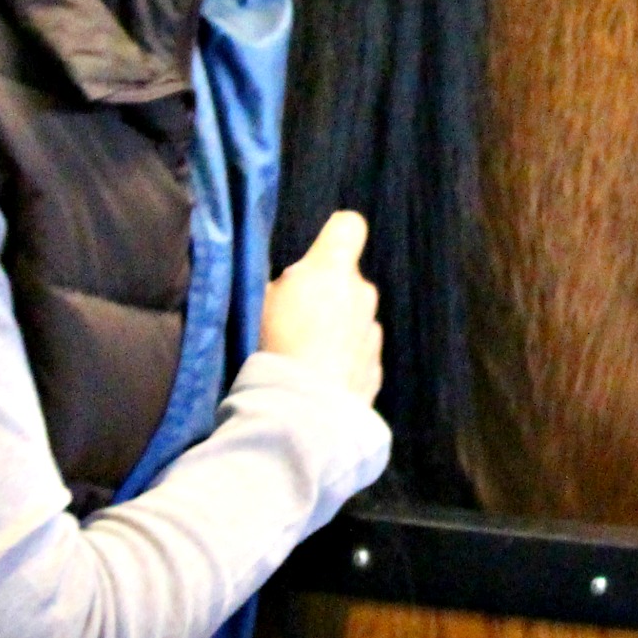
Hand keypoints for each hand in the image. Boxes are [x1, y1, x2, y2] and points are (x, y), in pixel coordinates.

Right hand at [262, 210, 383, 402]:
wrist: (304, 410)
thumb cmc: (275, 345)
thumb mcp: (262, 300)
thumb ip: (287, 284)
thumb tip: (294, 284)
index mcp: (333, 269)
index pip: (349, 226)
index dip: (335, 237)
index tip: (318, 256)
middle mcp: (362, 293)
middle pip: (348, 280)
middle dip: (329, 294)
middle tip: (296, 322)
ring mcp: (373, 333)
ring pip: (356, 319)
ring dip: (338, 331)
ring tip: (307, 359)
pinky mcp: (376, 369)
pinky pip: (359, 354)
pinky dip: (344, 362)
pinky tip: (320, 382)